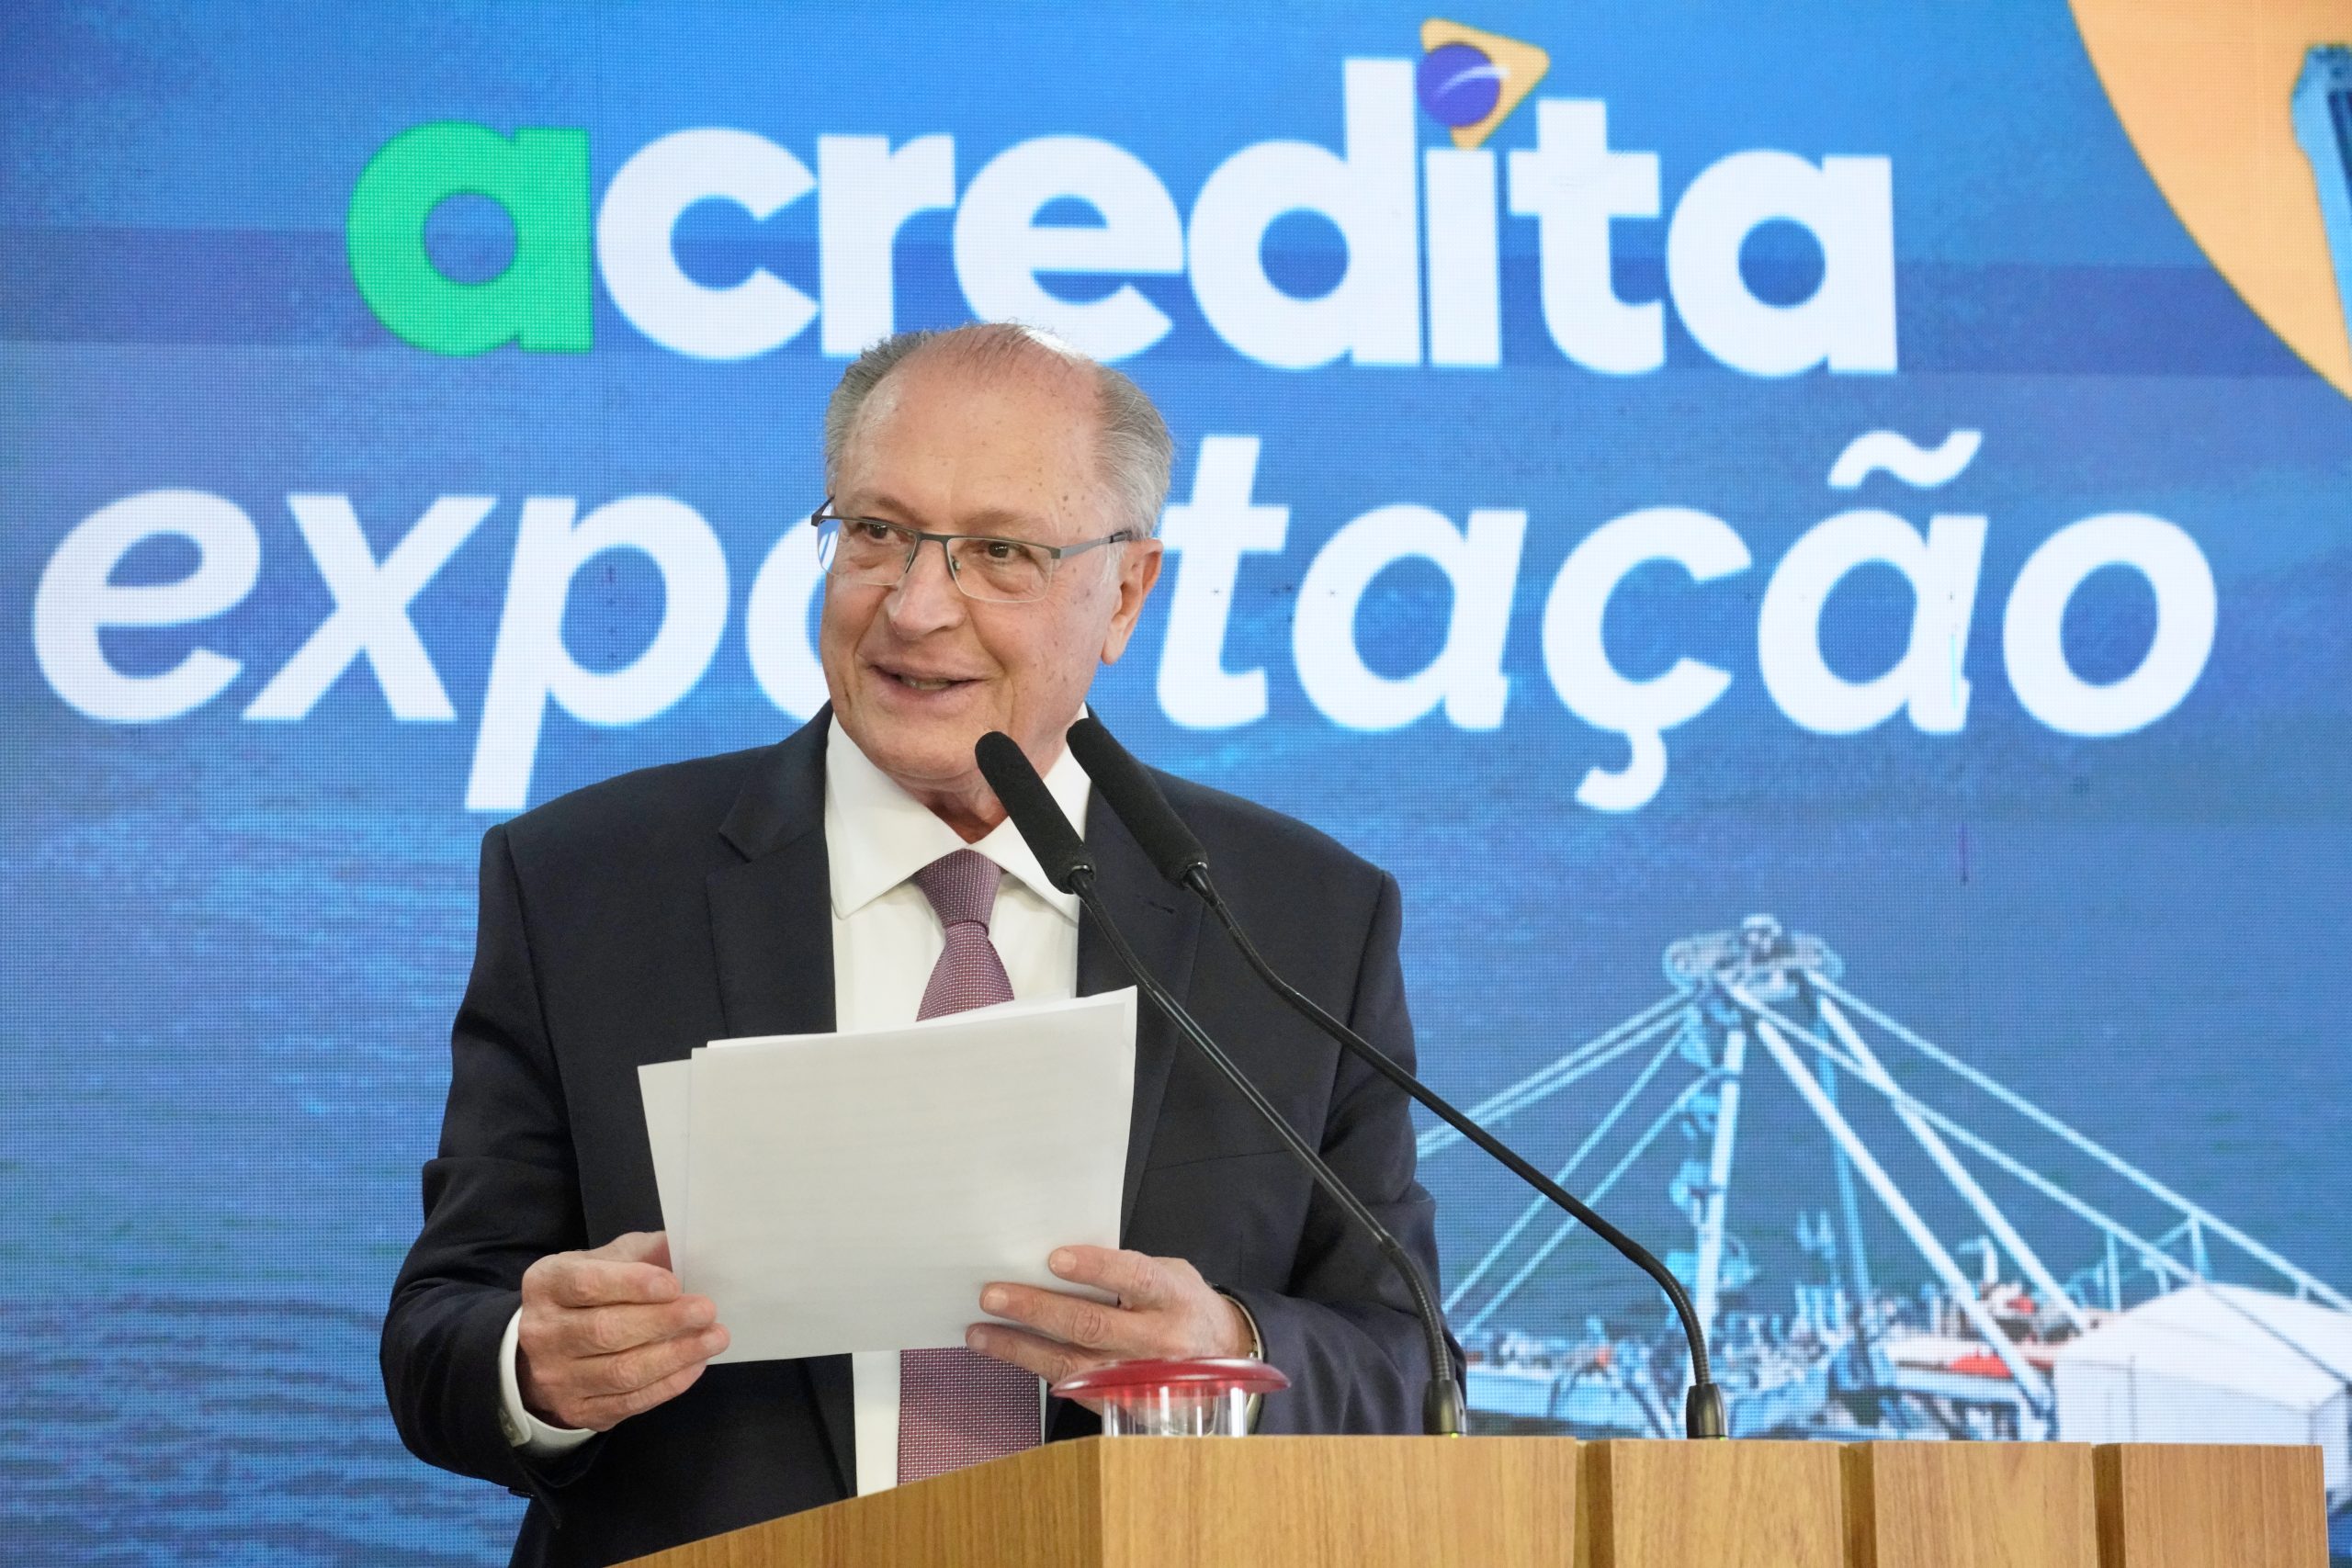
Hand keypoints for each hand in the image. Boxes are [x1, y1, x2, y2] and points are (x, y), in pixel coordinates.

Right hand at [516, 1231, 728, 1431]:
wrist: (551, 1347)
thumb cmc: (589, 1293)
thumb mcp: (607, 1261)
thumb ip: (643, 1253)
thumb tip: (689, 1245)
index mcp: (546, 1285)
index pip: (587, 1284)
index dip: (633, 1285)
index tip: (674, 1285)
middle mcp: (541, 1333)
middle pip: (606, 1331)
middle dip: (663, 1321)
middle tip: (706, 1311)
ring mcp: (555, 1378)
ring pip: (620, 1372)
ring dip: (675, 1356)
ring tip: (713, 1338)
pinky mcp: (576, 1411)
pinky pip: (628, 1402)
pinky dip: (667, 1385)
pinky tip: (695, 1365)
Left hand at [967, 1246, 1253, 1401]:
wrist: (1220, 1357)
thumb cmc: (1183, 1306)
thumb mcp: (1171, 1274)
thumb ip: (1127, 1270)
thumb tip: (1057, 1261)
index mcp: (1172, 1297)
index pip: (1133, 1278)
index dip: (1094, 1268)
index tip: (1053, 1258)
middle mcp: (1158, 1341)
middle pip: (1092, 1325)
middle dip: (1037, 1309)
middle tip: (994, 1295)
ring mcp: (1137, 1377)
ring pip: (1072, 1362)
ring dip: (1019, 1346)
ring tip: (980, 1331)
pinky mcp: (1120, 1401)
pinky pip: (1069, 1384)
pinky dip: (1032, 1366)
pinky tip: (1004, 1350)